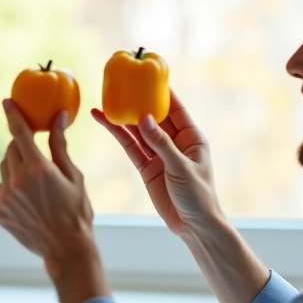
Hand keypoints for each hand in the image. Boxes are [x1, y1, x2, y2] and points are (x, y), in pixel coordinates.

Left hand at [0, 100, 94, 260]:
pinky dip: (10, 188)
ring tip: (36, 185)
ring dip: (15, 168)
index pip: (20, 133)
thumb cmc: (76, 210)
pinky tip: (28, 201)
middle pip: (10, 150)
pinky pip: (0, 189)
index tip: (6, 102)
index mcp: (38, 169)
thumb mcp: (73, 175)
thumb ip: (60, 145)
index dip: (12, 115)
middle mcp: (17, 181)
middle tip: (36, 154)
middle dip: (21, 147)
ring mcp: (5, 198)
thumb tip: (58, 118)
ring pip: (4, 169)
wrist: (66, 248)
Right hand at [90, 92, 222, 238]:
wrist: (193, 227)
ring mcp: (159, 155)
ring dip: (123, 117)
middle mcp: (175, 142)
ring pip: (138, 131)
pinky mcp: (146, 168)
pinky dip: (118, 135)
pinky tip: (105, 122)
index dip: (162, 92)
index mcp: (192, 137)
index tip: (148, 75)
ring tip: (104, 100)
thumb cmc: (198, 197)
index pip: (176, 108)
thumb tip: (144, 118)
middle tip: (121, 84)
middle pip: (153, 116)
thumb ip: (161, 144)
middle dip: (138, 101)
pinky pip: (130, 147)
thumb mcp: (181, 168)